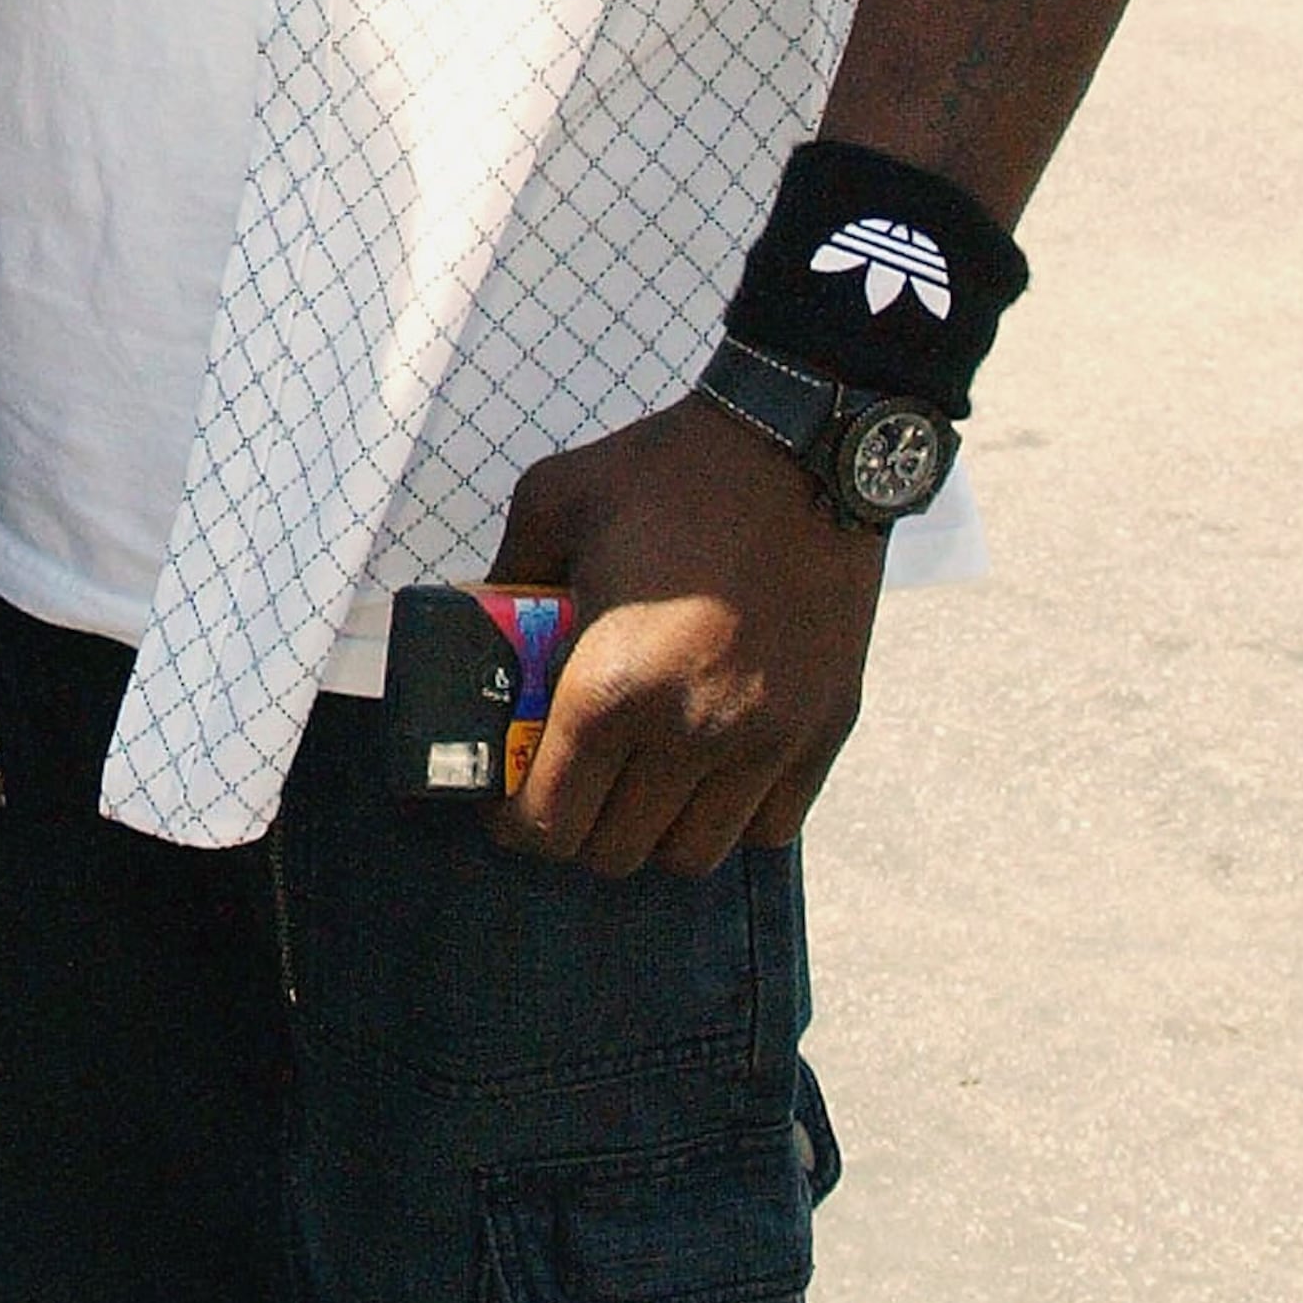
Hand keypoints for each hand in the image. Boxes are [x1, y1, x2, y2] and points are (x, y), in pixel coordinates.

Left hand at [486, 395, 888, 881]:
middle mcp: (692, 732)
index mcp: (614, 684)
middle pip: (618, 851)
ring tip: (634, 784)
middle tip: (566, 788)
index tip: (507, 806)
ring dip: (651, 834)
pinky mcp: (823, 734)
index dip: (516, 827)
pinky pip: (768, 828)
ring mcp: (766, 742)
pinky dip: (727, 818)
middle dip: (576, 831)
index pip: (552, 819)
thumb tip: (479, 630)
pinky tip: (704, 771)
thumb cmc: (668, 469)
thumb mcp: (553, 499)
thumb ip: (506, 574)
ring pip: (693, 854)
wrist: (799, 447)